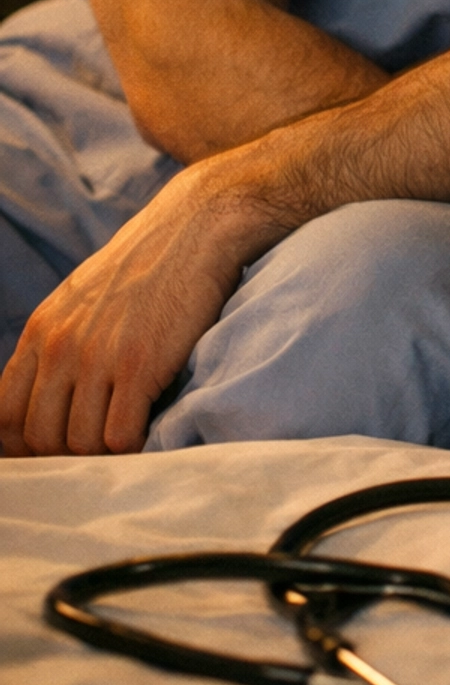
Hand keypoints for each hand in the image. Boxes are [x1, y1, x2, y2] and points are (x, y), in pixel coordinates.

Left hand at [0, 161, 284, 456]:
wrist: (194, 229)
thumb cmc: (145, 268)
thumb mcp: (79, 300)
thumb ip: (57, 346)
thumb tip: (48, 401)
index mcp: (40, 331)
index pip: (4, 415)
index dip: (23, 446)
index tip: (53, 451)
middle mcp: (60, 347)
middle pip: (39, 437)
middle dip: (66, 455)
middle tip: (96, 451)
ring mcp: (98, 358)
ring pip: (80, 444)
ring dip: (102, 454)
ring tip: (124, 439)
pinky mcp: (140, 366)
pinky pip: (120, 437)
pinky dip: (132, 448)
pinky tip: (147, 431)